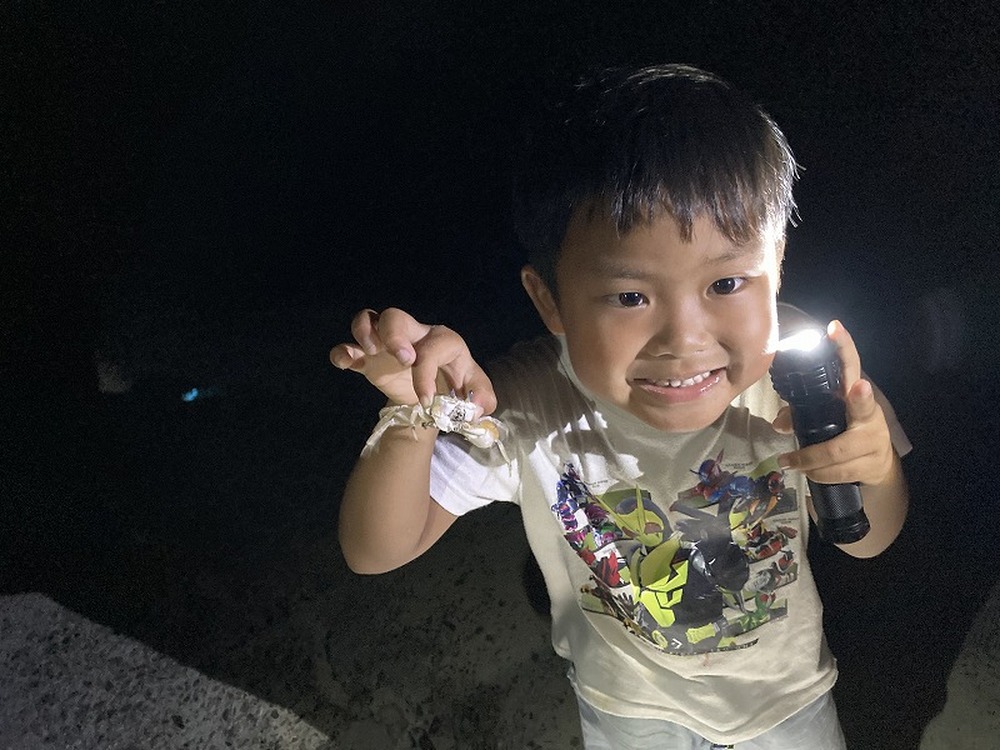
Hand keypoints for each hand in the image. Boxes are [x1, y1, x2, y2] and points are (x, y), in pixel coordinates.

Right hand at [329, 308, 496, 414]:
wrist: (430, 392)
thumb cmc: (453, 384)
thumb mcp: (473, 389)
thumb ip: (483, 396)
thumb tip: (479, 408)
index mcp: (441, 341)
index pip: (433, 347)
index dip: (428, 373)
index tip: (426, 400)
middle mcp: (412, 335)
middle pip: (395, 317)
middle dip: (394, 334)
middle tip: (402, 360)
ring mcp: (387, 343)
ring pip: (368, 318)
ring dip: (364, 332)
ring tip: (370, 352)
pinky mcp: (369, 358)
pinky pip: (348, 346)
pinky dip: (343, 352)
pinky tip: (347, 362)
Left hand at [772, 320, 894, 486]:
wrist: (877, 465)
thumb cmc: (846, 433)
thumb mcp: (827, 420)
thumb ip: (801, 416)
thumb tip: (777, 423)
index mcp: (854, 395)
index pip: (851, 365)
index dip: (843, 347)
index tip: (833, 328)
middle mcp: (869, 414)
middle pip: (853, 413)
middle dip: (828, 415)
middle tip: (797, 429)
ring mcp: (874, 440)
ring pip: (836, 453)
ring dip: (809, 461)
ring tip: (791, 463)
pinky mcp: (873, 464)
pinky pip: (839, 472)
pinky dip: (819, 475)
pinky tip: (808, 473)